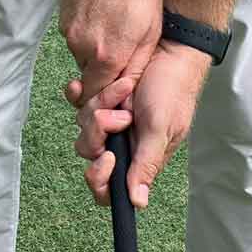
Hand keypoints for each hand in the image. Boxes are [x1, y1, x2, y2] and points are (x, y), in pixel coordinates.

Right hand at [60, 0, 161, 108]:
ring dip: (97, 51)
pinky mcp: (62, 19)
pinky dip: (88, 34)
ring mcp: (69, 33)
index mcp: (108, 56)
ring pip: (82, 57)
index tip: (116, 91)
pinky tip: (103, 15)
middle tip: (122, 51)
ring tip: (115, 26)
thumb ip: (135, 66)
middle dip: (103, 74)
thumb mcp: (151, 31)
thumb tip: (124, 89)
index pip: (96, 97)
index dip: (106, 98)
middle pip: (89, 77)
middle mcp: (83, 48)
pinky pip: (76, 38)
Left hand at [81, 41, 212, 208]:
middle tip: (120, 115)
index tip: (106, 157)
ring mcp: (108, 120)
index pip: (109, 187)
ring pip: (82, 126)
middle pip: (89, 154)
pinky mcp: (99, 98)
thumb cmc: (174, 89)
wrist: (171, 48)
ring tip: (123, 89)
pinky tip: (90, 84)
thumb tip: (138, 202)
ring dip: (99, 104)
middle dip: (99, 133)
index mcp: (139, 157)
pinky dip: (81, 93)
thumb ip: (147, 163)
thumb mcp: (162, 128)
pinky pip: (77, 102)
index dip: (100, 179)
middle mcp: (121, 142)